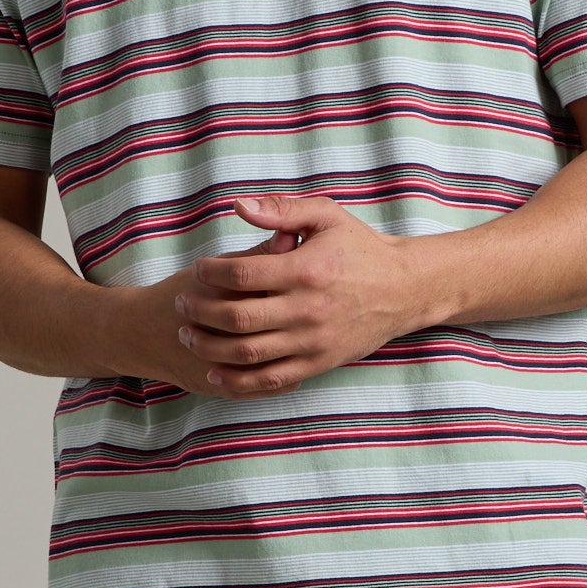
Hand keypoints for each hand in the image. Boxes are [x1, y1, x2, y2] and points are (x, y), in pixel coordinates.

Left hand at [171, 191, 429, 395]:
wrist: (405, 289)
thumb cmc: (361, 248)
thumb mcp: (327, 216)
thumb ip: (282, 210)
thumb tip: (239, 207)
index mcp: (306, 270)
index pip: (241, 274)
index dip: (209, 273)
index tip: (196, 270)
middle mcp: (308, 309)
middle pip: (237, 317)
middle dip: (200, 311)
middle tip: (181, 303)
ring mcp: (312, 341)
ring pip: (248, 353)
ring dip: (210, 346)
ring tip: (189, 335)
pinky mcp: (318, 364)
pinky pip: (270, 380)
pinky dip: (238, 380)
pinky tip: (215, 371)